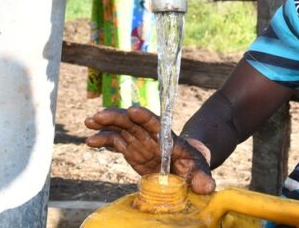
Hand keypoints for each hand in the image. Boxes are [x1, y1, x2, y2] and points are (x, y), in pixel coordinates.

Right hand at [85, 106, 215, 193]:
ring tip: (89, 122)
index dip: (145, 117)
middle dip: (117, 117)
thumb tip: (209, 188)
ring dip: (106, 124)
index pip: (156, 125)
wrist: (187, 167)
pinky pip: (116, 142)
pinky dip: (104, 140)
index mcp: (168, 139)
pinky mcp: (132, 150)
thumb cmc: (194, 166)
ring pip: (122, 128)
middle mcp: (152, 137)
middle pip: (133, 122)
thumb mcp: (200, 171)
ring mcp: (140, 142)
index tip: (133, 110)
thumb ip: (202, 178)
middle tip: (99, 116)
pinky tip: (90, 140)